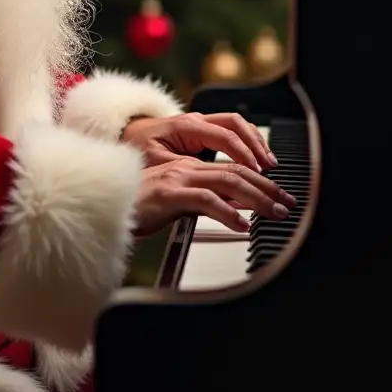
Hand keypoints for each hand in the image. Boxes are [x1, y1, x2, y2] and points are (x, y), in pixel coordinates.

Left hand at [122, 112, 275, 171]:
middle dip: (256, 145)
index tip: (256, 172)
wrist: (125, 137)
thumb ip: (185, 172)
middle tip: (270, 167)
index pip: (224, 136)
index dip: (243, 154)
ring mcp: (200, 122)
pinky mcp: (202, 130)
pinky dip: (246, 141)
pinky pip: (231, 129)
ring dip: (254, 142)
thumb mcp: (158, 165)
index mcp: (186, 127)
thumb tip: (210, 183)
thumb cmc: (137, 150)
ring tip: (269, 163)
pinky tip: (256, 157)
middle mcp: (196, 121)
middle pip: (236, 124)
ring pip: (237, 124)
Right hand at [133, 158, 296, 237]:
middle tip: (287, 205)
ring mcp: (178, 178)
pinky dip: (227, 212)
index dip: (262, 181)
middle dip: (267, 189)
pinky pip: (206, 200)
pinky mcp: (169, 193)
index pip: (235, 167)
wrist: (105, 205)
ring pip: (228, 181)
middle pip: (238, 172)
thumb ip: (207, 200)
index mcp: (190, 166)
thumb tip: (239, 209)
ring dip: (256, 199)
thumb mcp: (178, 201)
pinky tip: (241, 225)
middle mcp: (188, 167)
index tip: (280, 197)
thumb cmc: (138, 206)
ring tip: (273, 214)